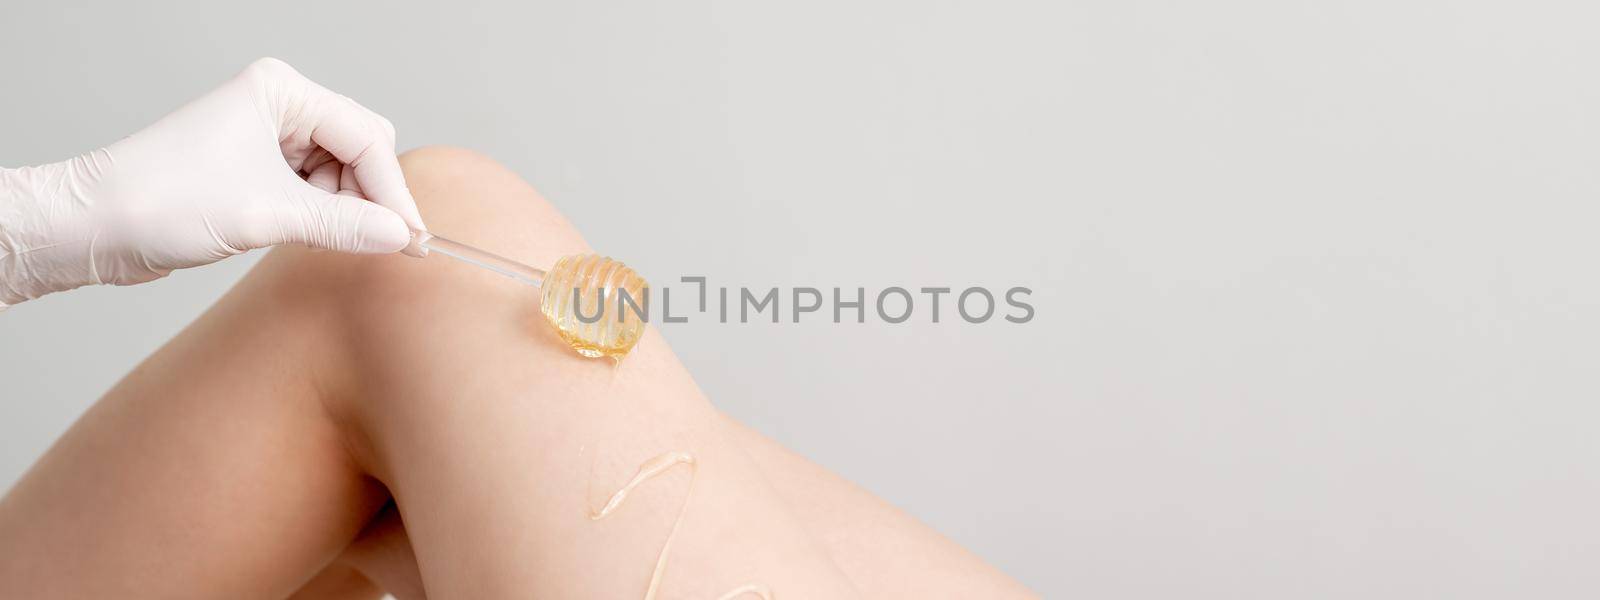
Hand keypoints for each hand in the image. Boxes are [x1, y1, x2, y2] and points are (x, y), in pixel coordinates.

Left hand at [0, 57, 426, 307]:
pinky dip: (326, 214)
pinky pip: (317, 188)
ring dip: (348, 209)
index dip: (391, 191)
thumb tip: (400, 236)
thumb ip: (342, 224)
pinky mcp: (258, 167)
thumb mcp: (265, 214)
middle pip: (361, 148)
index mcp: (281, 91)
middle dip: (372, 196)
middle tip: (383, 243)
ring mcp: (269, 135)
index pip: (365, 137)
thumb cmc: (161, 201)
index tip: (410, 237)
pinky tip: (318, 236)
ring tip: (337, 242)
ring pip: (342, 171)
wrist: (93, 227)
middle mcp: (279, 105)